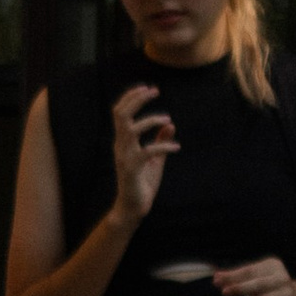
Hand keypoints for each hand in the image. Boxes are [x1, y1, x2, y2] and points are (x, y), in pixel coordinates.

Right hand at [109, 82, 177, 222]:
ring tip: (167, 119)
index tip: (148, 88)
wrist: (133, 208)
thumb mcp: (154, 159)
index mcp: (122, 141)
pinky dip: (164, 146)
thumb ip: (160, 141)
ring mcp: (124, 157)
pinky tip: (176, 147)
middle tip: (155, 90)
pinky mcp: (132, 169)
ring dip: (151, 119)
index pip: (119, 112)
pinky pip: (148, 151)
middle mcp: (120, 146)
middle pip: (121, 114)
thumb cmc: (142, 183)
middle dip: (137, 99)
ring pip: (131, 128)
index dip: (131, 97)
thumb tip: (170, 124)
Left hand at [214, 256, 295, 295]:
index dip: (233, 275)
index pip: (250, 270)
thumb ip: (238, 277)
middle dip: (239, 288)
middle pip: (258, 284)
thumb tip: (216, 277)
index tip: (216, 280)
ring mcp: (286, 294)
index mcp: (273, 266)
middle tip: (223, 292)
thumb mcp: (257, 277)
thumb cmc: (269, 287)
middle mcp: (282, 278)